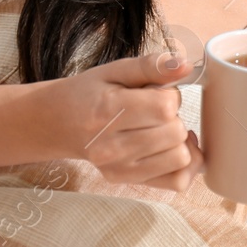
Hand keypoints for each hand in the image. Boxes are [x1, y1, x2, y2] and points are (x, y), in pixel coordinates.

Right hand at [53, 51, 204, 191]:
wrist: (59, 123)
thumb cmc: (90, 93)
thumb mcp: (117, 70)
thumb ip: (152, 65)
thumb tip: (186, 67)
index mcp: (109, 111)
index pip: (166, 107)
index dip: (170, 95)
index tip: (156, 92)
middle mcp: (111, 146)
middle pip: (175, 133)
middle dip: (174, 117)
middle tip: (154, 111)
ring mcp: (119, 168)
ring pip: (181, 158)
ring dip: (179, 140)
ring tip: (159, 128)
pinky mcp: (126, 180)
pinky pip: (176, 181)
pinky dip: (184, 164)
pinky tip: (171, 147)